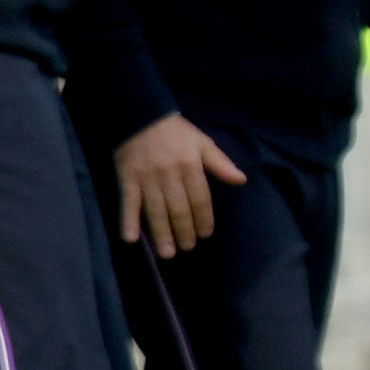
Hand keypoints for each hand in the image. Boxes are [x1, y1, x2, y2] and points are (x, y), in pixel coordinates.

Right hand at [115, 113, 247, 257]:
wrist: (142, 116)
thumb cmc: (176, 133)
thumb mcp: (203, 143)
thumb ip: (221, 163)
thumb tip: (241, 180)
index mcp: (191, 165)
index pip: (200, 198)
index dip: (204, 218)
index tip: (206, 234)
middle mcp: (170, 174)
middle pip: (179, 208)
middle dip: (184, 231)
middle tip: (188, 248)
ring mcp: (147, 179)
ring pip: (156, 211)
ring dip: (161, 234)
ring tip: (168, 253)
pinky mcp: (128, 180)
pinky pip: (128, 203)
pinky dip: (128, 221)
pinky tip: (130, 239)